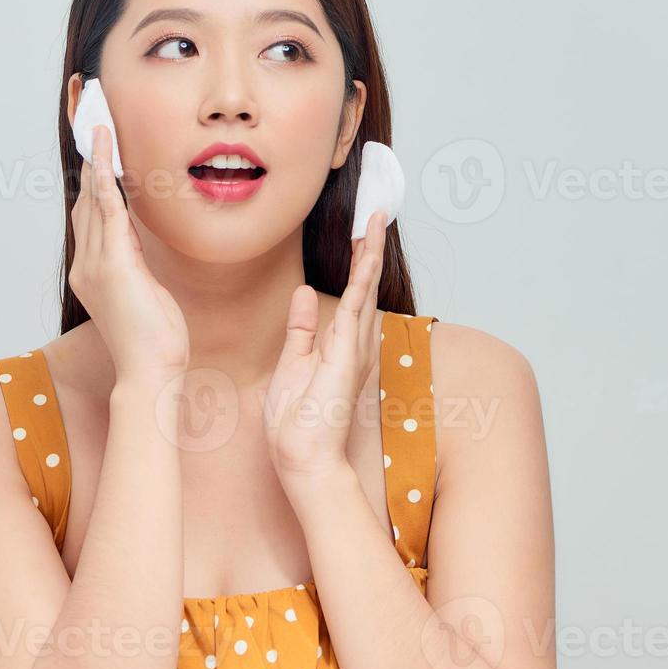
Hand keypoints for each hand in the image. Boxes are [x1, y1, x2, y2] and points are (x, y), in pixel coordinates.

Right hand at [69, 124, 189, 382]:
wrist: (149, 372)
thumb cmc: (153, 343)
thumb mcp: (144, 297)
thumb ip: (135, 269)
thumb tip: (136, 253)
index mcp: (92, 274)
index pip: (91, 218)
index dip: (92, 184)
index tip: (96, 155)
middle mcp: (86, 265)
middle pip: (85, 202)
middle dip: (89, 164)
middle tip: (94, 127)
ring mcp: (95, 263)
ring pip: (92, 198)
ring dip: (95, 161)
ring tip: (99, 128)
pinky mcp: (113, 262)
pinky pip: (107, 208)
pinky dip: (104, 175)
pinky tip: (106, 151)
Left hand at [263, 209, 387, 492]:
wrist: (302, 457)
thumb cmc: (297, 421)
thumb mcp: (292, 364)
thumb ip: (300, 329)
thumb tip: (302, 293)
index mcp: (340, 345)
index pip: (352, 295)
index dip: (357, 263)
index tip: (360, 233)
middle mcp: (354, 342)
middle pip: (365, 285)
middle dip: (370, 248)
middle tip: (375, 211)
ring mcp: (353, 346)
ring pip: (365, 287)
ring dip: (370, 252)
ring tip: (375, 218)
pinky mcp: (346, 351)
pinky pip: (356, 303)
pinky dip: (362, 274)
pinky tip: (367, 250)